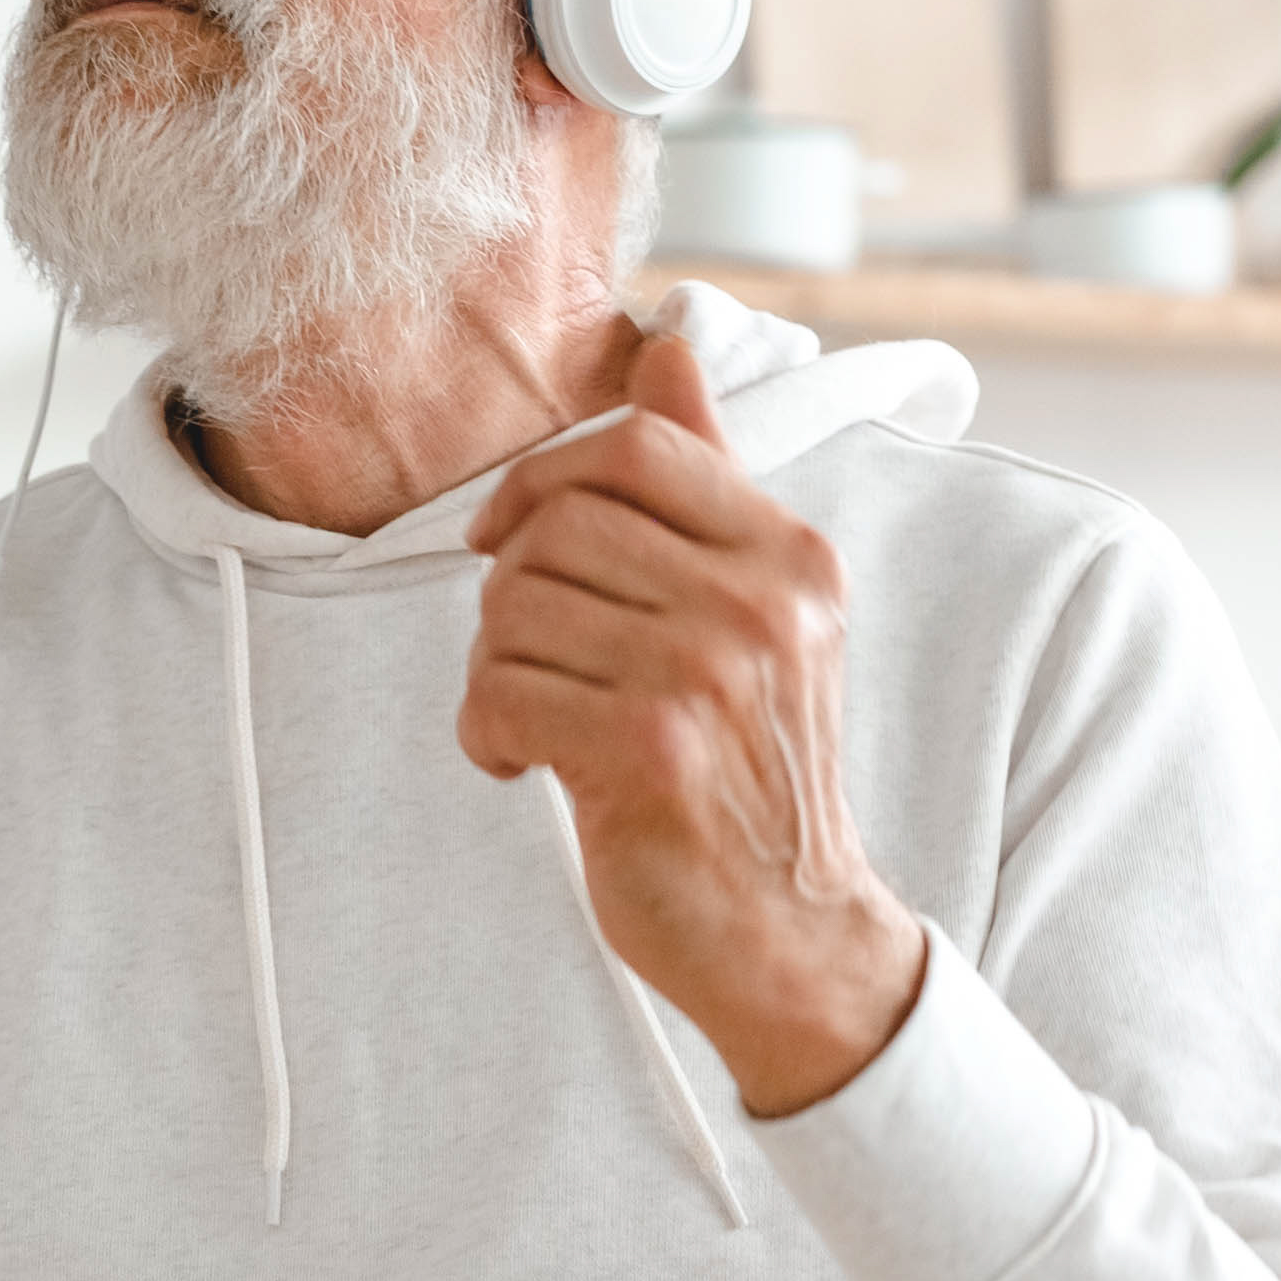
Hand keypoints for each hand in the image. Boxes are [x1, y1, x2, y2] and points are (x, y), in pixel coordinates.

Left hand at [457, 328, 929, 1116]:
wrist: (793, 933)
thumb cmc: (751, 771)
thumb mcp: (760, 615)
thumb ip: (705, 484)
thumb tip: (666, 348)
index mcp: (788, 556)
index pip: (632, 448)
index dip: (539, 480)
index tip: (507, 541)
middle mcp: (759, 602)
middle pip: (553, 526)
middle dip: (511, 595)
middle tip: (536, 664)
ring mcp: (707, 673)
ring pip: (512, 608)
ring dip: (493, 674)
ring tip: (538, 723)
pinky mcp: (649, 750)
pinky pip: (499, 694)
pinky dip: (488, 737)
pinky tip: (527, 769)